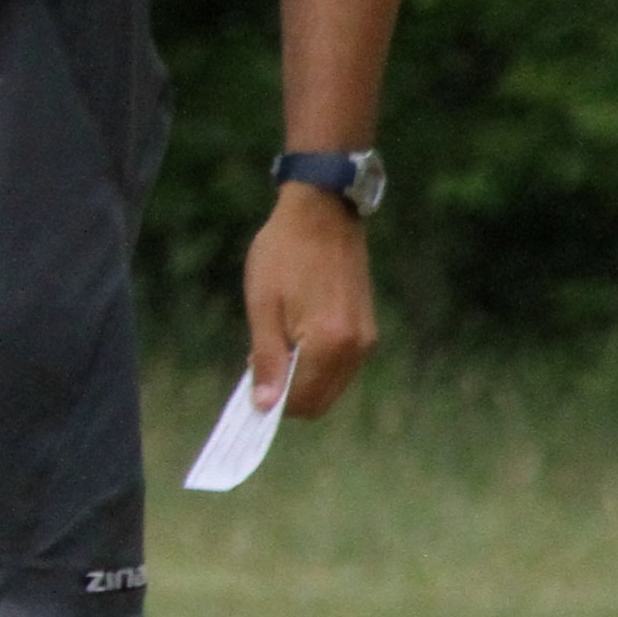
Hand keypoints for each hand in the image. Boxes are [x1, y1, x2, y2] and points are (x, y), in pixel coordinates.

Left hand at [245, 188, 379, 417]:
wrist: (322, 211)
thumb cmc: (285, 253)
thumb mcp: (264, 307)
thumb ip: (267, 359)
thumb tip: (264, 405)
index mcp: (329, 344)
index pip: (303, 401)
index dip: (274, 403)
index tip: (250, 388)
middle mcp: (356, 348)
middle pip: (321, 400)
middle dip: (289, 395)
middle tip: (258, 365)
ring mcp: (366, 338)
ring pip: (332, 384)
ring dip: (303, 379)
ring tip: (275, 344)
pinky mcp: (366, 327)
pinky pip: (341, 365)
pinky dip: (317, 363)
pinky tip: (294, 336)